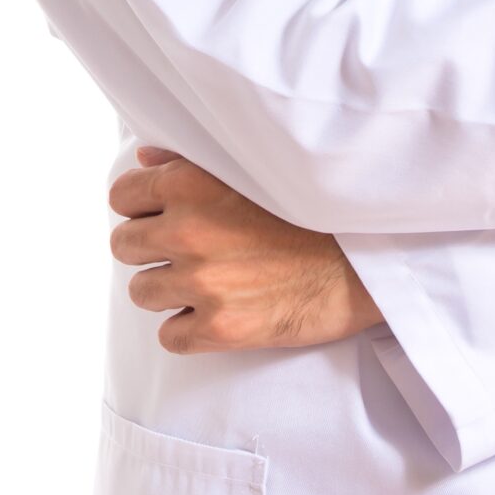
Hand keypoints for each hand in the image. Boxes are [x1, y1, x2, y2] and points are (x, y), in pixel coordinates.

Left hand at [108, 146, 386, 353]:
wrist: (371, 261)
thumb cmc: (319, 209)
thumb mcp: (257, 166)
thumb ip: (193, 160)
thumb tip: (145, 160)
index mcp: (193, 183)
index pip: (123, 196)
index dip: (144, 206)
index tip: (168, 214)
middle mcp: (189, 230)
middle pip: (124, 245)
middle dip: (153, 248)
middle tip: (193, 249)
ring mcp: (202, 281)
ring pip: (143, 292)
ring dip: (170, 288)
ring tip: (213, 279)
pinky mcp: (219, 326)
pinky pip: (171, 335)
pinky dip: (191, 327)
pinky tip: (222, 310)